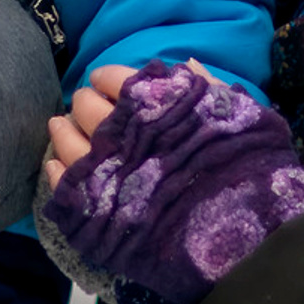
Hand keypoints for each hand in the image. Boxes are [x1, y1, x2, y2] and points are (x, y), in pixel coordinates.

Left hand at [38, 66, 303, 303]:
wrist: (240, 240)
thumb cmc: (247, 171)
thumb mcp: (240, 117)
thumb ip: (209, 88)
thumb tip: (185, 63)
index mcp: (154, 104)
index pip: (117, 78)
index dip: (111, 78)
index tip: (110, 82)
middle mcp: (122, 132)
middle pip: (87, 106)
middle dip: (86, 102)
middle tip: (87, 105)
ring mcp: (105, 173)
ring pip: (67, 142)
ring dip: (62, 129)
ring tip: (60, 124)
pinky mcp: (96, 213)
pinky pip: (63, 186)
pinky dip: (56, 171)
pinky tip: (56, 164)